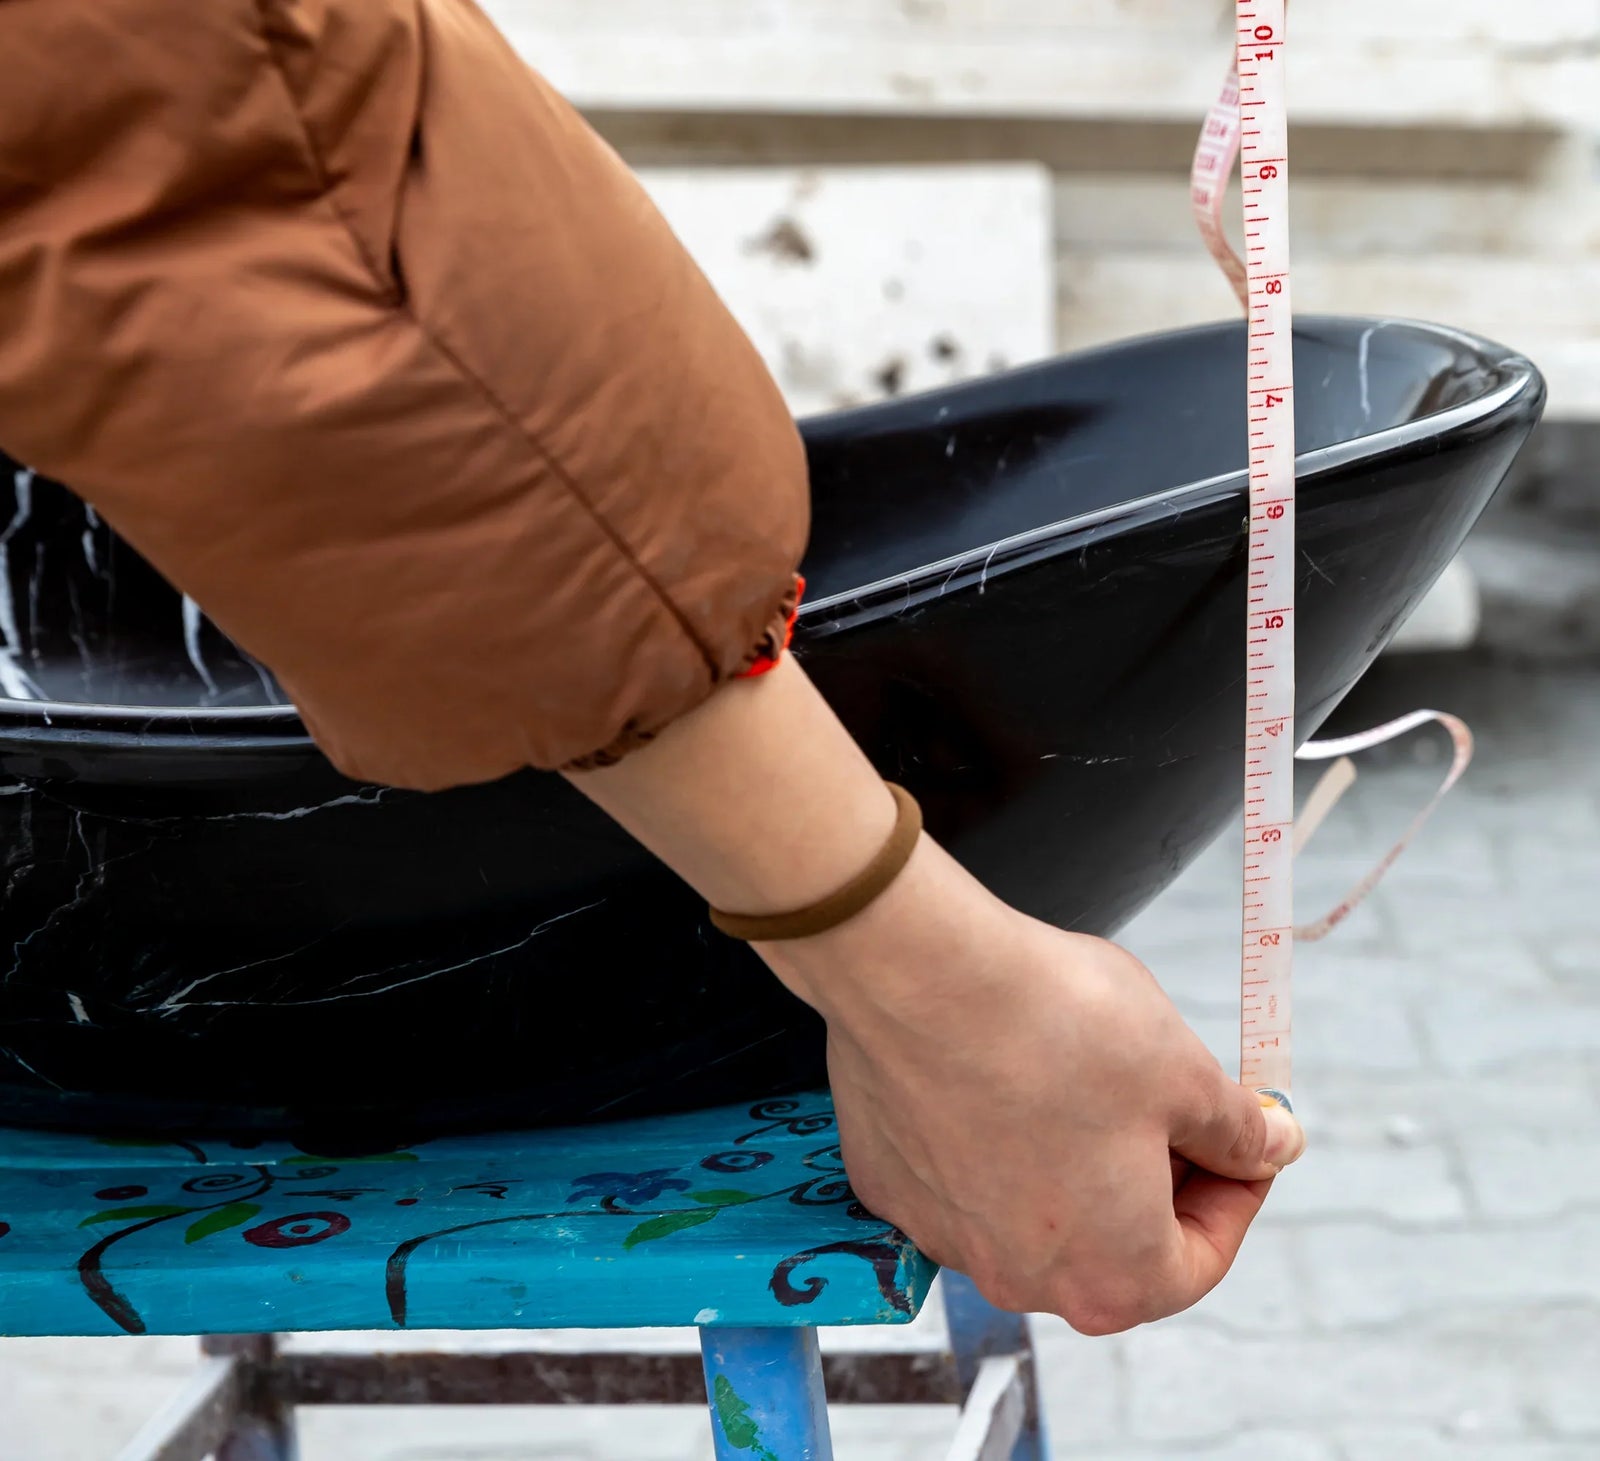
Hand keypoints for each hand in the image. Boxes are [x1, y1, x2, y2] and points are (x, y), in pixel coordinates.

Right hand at [761, 837, 1305, 1333]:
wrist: (919, 972)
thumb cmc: (1055, 1025)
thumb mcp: (1185, 1071)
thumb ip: (1239, 1129)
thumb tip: (1270, 1146)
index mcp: (1112, 1273)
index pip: (1200, 1258)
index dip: (1236, 1189)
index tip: (1241, 1136)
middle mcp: (1021, 1278)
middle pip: (1113, 1241)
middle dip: (1151, 1173)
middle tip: (1167, 1099)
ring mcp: (944, 1232)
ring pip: (1032, 1205)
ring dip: (1070, 1152)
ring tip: (1080, 1069)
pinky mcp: (890, 1181)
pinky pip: (958, 1170)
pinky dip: (991, 1131)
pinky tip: (1001, 1065)